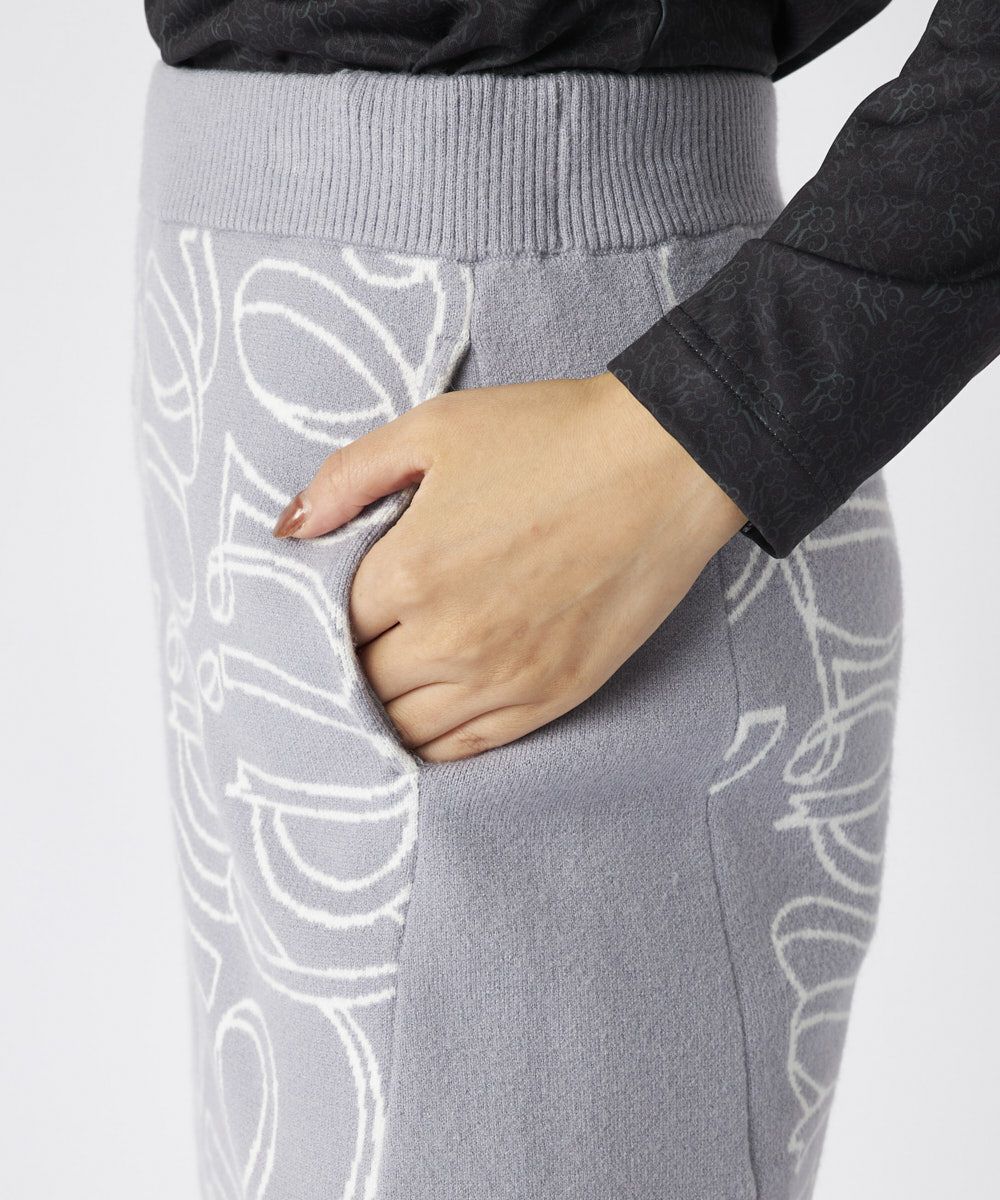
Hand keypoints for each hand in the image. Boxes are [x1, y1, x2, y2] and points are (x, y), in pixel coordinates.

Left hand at [273, 371, 746, 762]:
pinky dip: (434, 742)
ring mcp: (503, 678)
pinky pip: (467, 748)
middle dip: (353, 665)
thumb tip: (289, 529)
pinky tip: (427, 716)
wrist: (665, 464)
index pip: (333, 629)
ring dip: (386, 711)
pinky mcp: (550, 698)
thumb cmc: (552, 437)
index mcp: (410, 571)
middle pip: (364, 685)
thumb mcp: (435, 428)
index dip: (327, 621)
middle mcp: (449, 639)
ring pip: (407, 729)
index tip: (338, 610)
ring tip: (389, 684)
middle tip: (362, 644)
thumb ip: (348, 477)